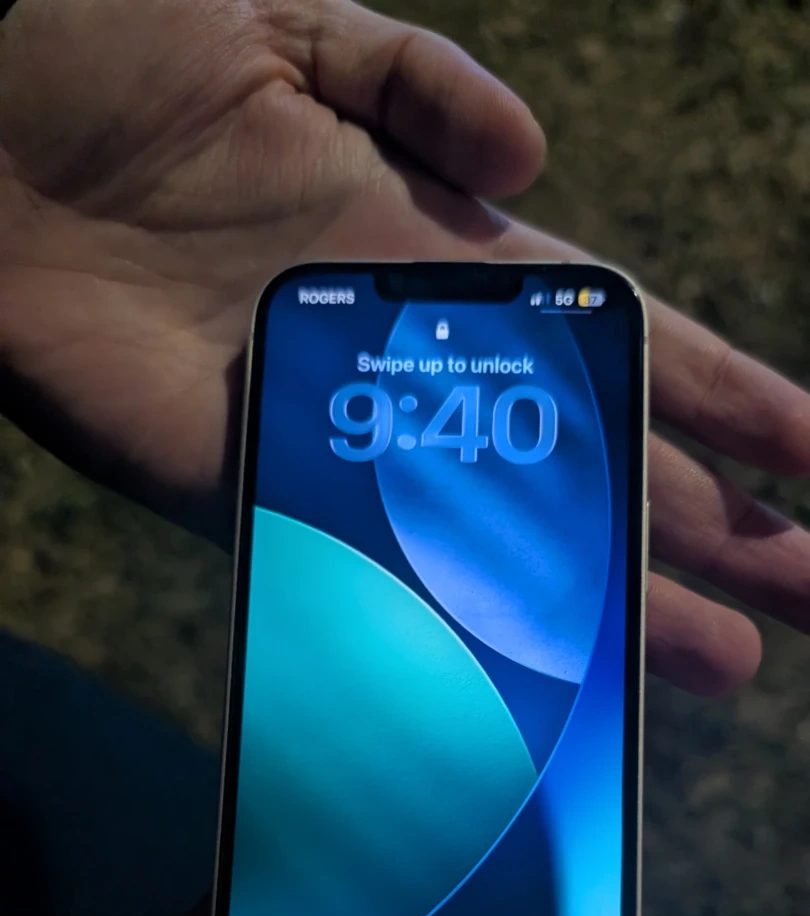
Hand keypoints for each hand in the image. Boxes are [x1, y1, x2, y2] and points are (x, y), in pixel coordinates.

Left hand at [1, 0, 807, 696]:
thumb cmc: (111, 45)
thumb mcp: (296, 25)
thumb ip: (416, 80)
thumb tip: (528, 153)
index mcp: (432, 253)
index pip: (611, 334)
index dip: (716, 392)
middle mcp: (405, 364)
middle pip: (585, 457)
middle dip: (705, 520)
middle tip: (801, 593)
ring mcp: (332, 437)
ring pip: (503, 537)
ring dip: (611, 599)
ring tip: (717, 660)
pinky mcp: (244, 488)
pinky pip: (367, 560)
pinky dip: (455, 609)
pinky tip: (536, 664)